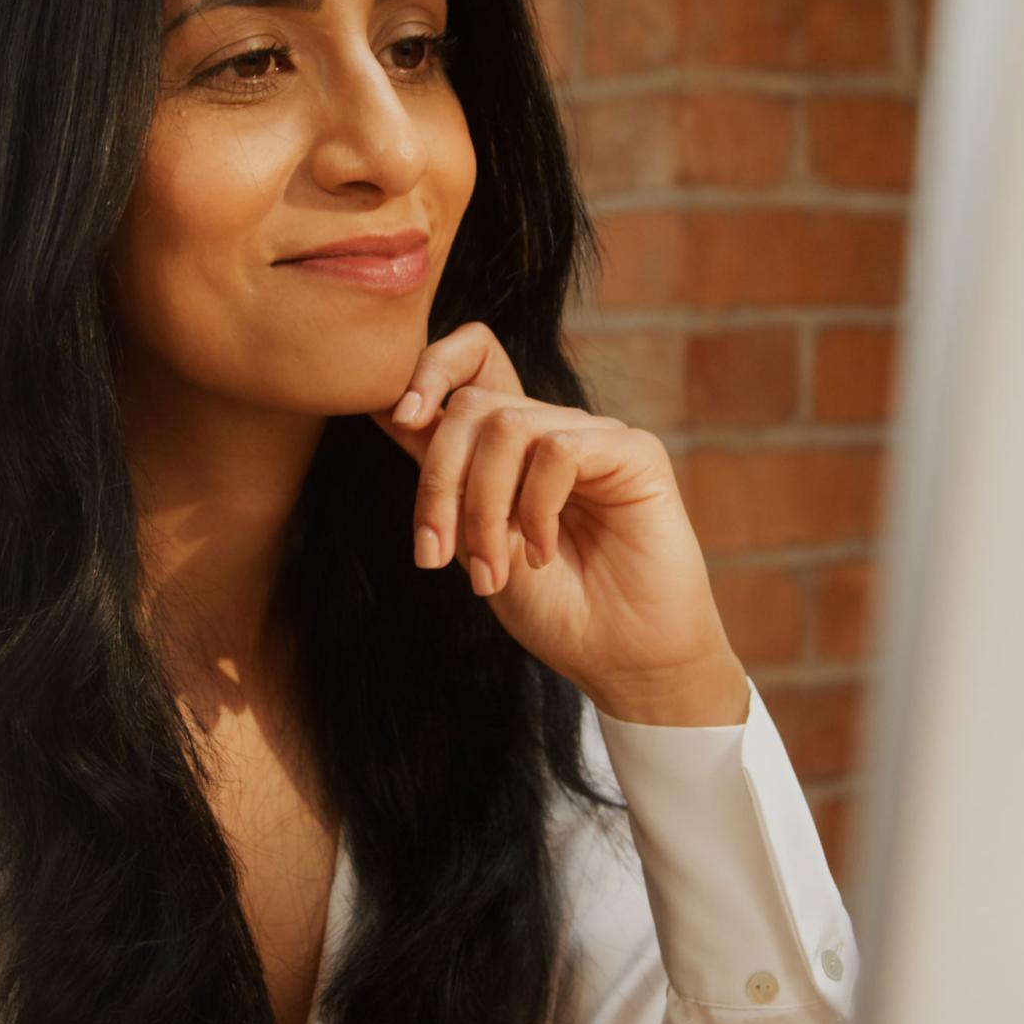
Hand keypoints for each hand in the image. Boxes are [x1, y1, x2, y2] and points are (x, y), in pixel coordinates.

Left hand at [371, 322, 746, 725]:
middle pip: (473, 405)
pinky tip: (542, 553)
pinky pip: (561, 450)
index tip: (400, 417)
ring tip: (493, 570)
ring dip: (483, 507)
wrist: (618, 660)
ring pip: (509, 427)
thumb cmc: (552, 608)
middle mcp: (552, 431)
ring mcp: (595, 438)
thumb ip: (445, 479)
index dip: (429, 369)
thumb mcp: (474, 542)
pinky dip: (536, 507)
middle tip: (436, 554)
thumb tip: (389, 410)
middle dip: (439, 480)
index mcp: (512, 448)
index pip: (472, 364)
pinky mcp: (635, 453)